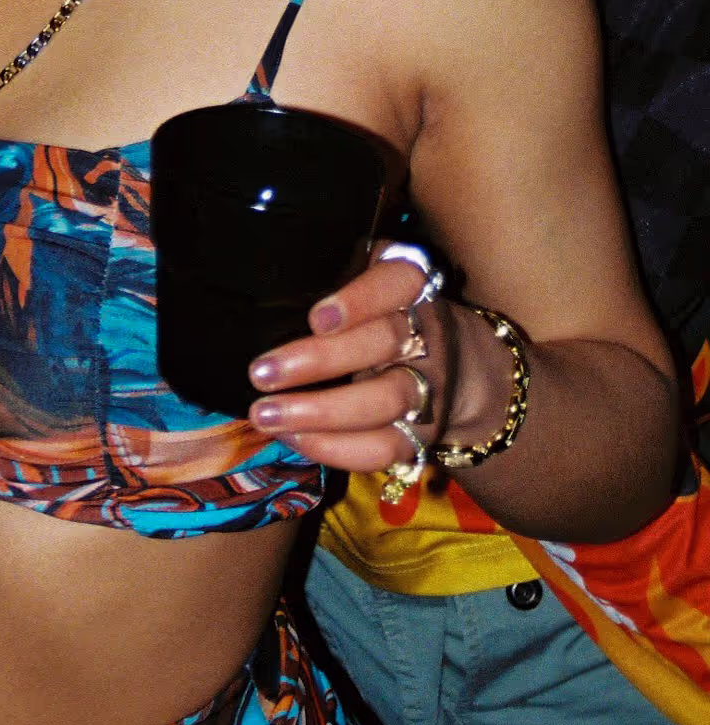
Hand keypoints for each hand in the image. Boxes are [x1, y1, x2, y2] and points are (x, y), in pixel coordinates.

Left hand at [244, 247, 456, 473]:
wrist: (463, 368)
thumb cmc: (388, 311)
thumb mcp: (372, 279)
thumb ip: (337, 275)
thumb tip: (268, 290)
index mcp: (412, 288)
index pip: (396, 283)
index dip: (360, 300)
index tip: (316, 317)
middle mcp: (426, 335)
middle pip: (381, 343)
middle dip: (320, 360)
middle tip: (261, 372)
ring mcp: (429, 387)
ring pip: (383, 400)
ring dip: (320, 412)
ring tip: (266, 415)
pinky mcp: (424, 433)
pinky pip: (385, 448)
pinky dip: (337, 448)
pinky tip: (294, 438)